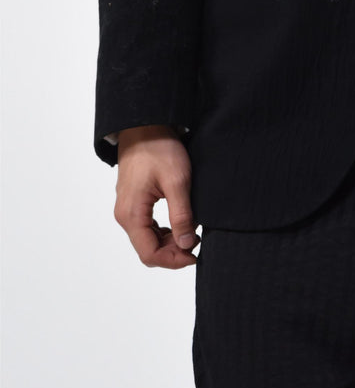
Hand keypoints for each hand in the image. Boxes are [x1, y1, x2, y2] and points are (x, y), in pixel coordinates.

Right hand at [113, 124, 199, 268]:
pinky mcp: (133, 202)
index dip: (173, 260)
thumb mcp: (177, 181)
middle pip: (147, 249)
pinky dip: (163, 231)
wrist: (145, 126)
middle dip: (172, 252)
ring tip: (191, 232)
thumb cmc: (159, 149)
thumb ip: (181, 215)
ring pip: (147, 239)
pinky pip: (146, 227)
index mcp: (132, 214)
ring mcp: (127, 209)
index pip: (149, 254)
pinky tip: (180, 223)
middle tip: (196, 242)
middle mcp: (124, 215)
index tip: (195, 254)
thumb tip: (186, 244)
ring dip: (169, 242)